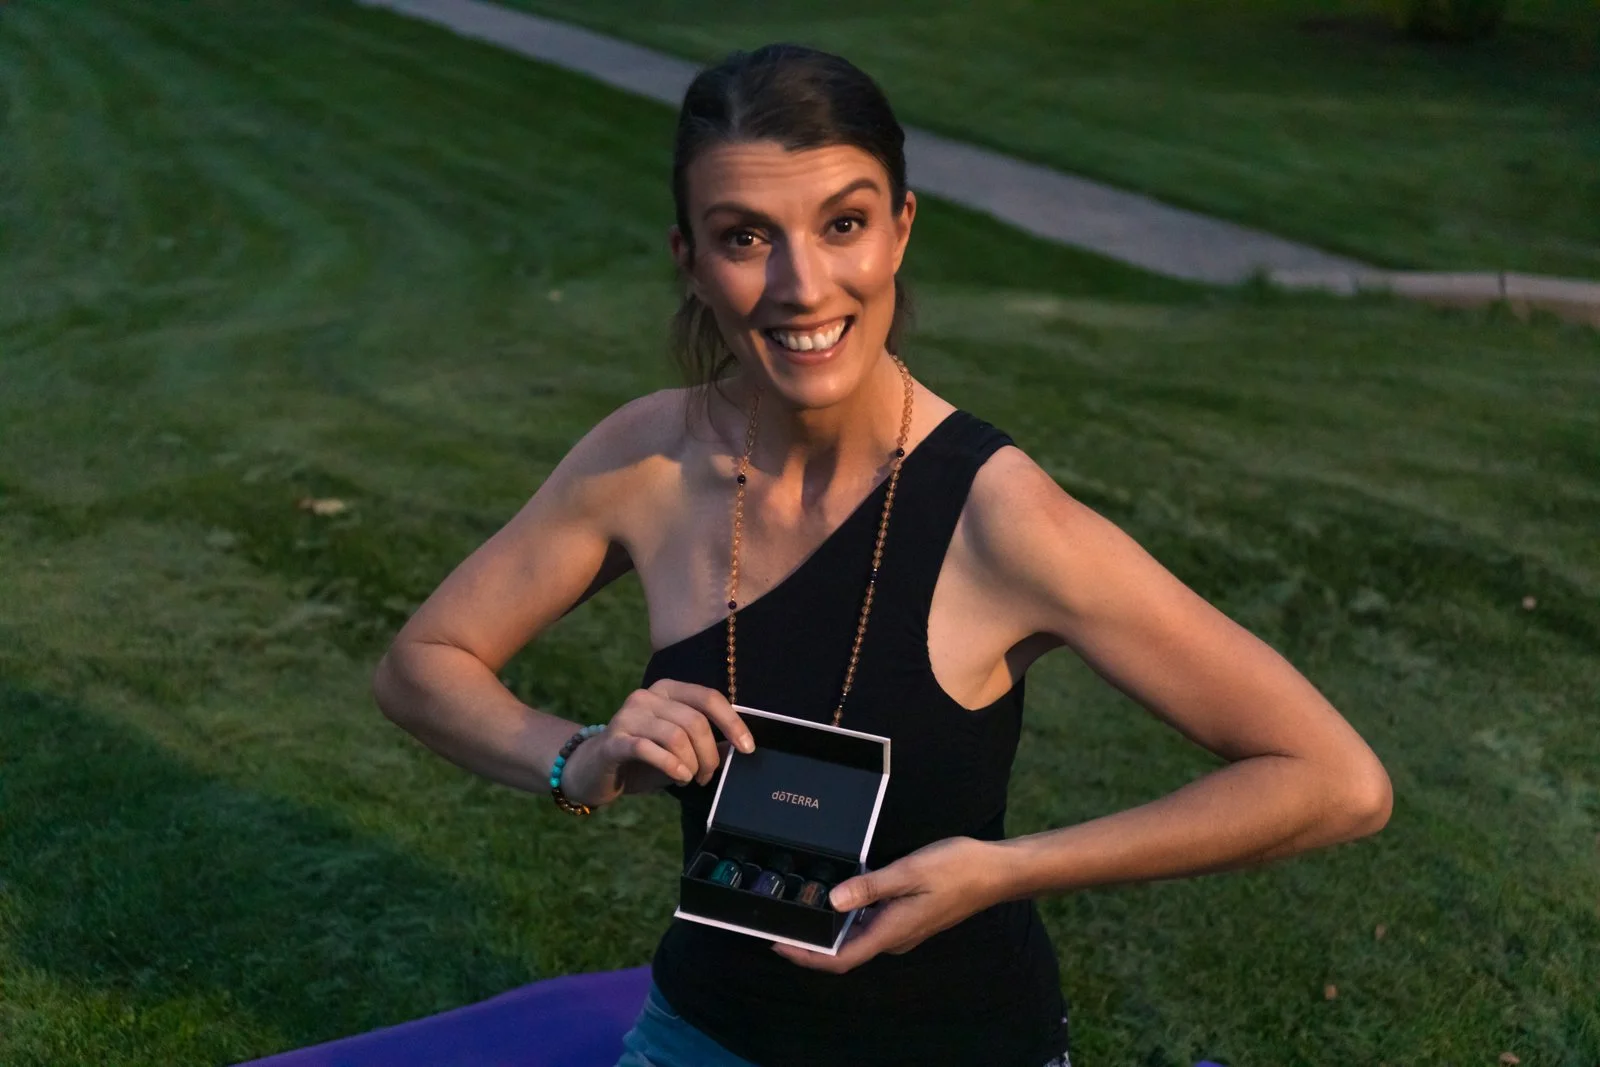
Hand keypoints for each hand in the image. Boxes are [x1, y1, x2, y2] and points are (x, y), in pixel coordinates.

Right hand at [559, 679, 754, 807]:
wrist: (593, 770)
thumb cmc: (643, 759)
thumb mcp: (679, 748)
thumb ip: (705, 742)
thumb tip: (738, 745)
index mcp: (668, 691)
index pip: (709, 698)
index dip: (732, 723)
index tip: (747, 748)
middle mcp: (647, 697)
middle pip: (695, 721)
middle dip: (710, 754)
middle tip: (707, 776)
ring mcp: (628, 715)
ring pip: (676, 736)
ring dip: (691, 764)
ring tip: (689, 779)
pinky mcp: (613, 739)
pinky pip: (648, 749)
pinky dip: (671, 766)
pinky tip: (679, 779)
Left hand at [771, 836, 1011, 973]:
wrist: (995, 871)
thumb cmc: (957, 868)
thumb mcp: (909, 871)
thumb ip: (870, 886)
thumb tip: (833, 902)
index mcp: (892, 931)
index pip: (841, 958)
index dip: (807, 956)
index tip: (779, 945)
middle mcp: (895, 937)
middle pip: (846, 951)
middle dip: (812, 944)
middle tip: (782, 925)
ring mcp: (903, 929)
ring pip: (859, 937)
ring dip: (831, 930)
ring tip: (803, 908)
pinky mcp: (909, 917)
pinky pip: (872, 923)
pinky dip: (851, 917)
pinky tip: (841, 895)